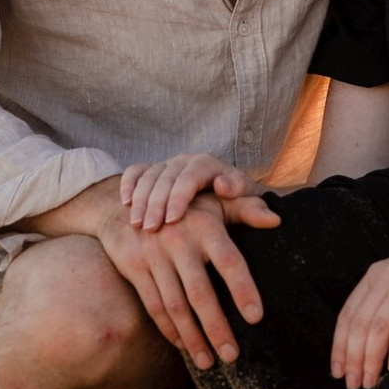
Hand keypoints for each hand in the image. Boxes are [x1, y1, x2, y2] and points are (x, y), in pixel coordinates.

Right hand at [99, 192, 276, 370]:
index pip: (229, 260)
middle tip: (232, 355)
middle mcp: (178, 240)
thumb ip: (247, 209)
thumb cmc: (186, 208)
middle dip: (217, 328)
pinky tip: (183, 345)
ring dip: (192, 337)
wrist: (128, 200)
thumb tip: (276, 220)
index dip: (242, 289)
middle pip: (200, 293)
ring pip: (175, 305)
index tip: (256, 318)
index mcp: (204, 225)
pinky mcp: (134, 267)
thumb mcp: (214, 202)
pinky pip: (153, 304)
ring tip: (208, 362)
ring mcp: (153, 255)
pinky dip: (168, 329)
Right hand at [120, 152, 276, 230]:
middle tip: (151, 228)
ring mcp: (164, 164)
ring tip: (136, 224)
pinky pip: (134, 171)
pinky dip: (128, 184)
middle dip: (156, 203)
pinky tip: (123, 203)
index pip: (191, 175)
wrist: (213, 190)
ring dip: (140, 199)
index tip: (174, 219)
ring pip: (148, 176)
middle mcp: (184, 160)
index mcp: (207, 164)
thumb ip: (250, 209)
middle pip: (166, 176)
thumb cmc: (229, 202)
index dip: (180, 196)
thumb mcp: (241, 205)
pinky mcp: (149, 171)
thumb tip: (265, 214)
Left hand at [331, 233, 388, 388]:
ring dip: (371, 358)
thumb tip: (365, 344)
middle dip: (353, 358)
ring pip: (379, 326)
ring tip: (370, 382)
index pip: (347, 315)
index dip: (339, 346)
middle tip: (353, 385)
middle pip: (359, 323)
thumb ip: (384, 301)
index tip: (337, 371)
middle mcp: (386, 276)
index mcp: (375, 274)